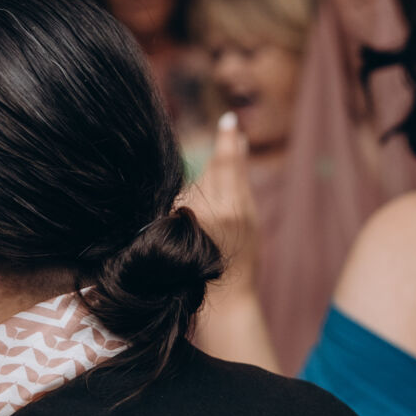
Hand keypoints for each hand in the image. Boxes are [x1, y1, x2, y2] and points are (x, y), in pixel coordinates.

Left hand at [184, 113, 258, 291]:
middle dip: (218, 173)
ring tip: (209, 227)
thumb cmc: (239, 258)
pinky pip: (180, 201)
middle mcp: (204, 210)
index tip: (228, 120)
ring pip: (195, 186)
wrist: (219, 296)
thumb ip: (240, 180)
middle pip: (210, 171)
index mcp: (231, 209)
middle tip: (224, 202)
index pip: (227, 164)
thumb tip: (235, 141)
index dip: (228, 140)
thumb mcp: (249, 219)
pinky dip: (188, 206)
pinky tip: (193, 228)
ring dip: (202, 195)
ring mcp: (182, 218)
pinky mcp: (166, 224)